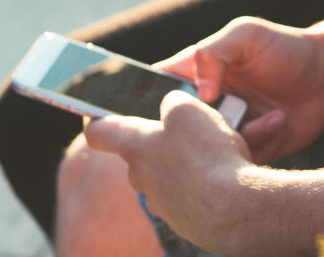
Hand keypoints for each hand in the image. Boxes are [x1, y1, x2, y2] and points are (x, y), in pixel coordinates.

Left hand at [83, 90, 253, 254]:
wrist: (233, 211)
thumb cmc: (207, 156)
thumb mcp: (189, 109)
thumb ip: (172, 102)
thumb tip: (171, 108)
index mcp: (135, 147)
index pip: (99, 132)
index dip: (93, 118)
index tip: (90, 112)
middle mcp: (141, 178)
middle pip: (140, 152)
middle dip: (159, 139)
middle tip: (186, 126)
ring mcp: (162, 203)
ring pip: (166, 173)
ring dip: (182, 162)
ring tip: (213, 151)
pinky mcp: (184, 221)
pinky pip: (186, 194)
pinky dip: (200, 184)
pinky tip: (222, 176)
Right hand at [157, 16, 323, 162]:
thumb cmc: (287, 48)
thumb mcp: (247, 35)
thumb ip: (214, 52)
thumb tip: (199, 94)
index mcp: (197, 72)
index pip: (157, 88)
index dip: (142, 103)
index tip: (148, 114)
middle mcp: (207, 104)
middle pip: (177, 129)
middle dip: (191, 133)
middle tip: (221, 123)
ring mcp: (227, 130)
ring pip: (210, 151)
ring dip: (239, 136)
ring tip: (271, 114)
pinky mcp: (249, 151)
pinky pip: (240, 161)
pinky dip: (261, 142)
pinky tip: (281, 121)